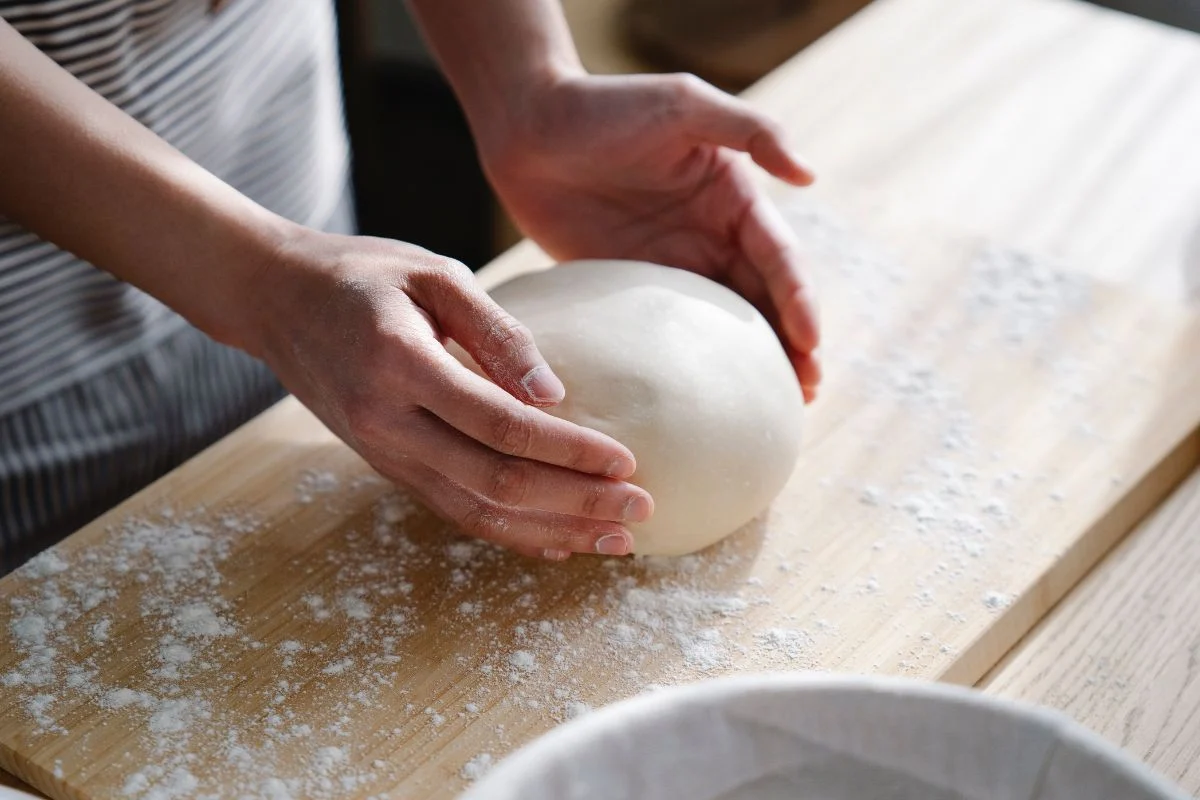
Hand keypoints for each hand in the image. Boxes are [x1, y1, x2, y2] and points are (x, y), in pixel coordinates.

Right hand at [247, 228, 653, 559]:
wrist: (274, 299)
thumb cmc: (362, 275)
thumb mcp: (433, 274)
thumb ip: (497, 331)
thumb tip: (554, 394)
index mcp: (401, 365)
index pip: (502, 426)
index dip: (569, 451)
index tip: (627, 461)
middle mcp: (387, 423)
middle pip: (496, 483)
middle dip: (575, 503)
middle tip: (641, 509)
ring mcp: (384, 453)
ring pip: (477, 511)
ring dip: (552, 530)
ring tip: (615, 539)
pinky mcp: (387, 465)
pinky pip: (454, 510)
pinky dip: (510, 532)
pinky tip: (558, 541)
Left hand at [480, 72, 820, 400]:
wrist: (527, 129)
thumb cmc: (606, 105)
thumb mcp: (683, 105)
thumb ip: (749, 129)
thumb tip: (809, 176)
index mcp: (733, 198)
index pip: (778, 258)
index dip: (798, 300)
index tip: (809, 343)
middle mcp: (711, 236)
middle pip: (763, 299)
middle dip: (791, 345)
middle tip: (804, 392)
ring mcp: (671, 265)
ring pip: (724, 324)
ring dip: (752, 362)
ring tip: (774, 405)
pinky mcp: (630, 286)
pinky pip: (668, 331)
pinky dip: (694, 364)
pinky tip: (702, 398)